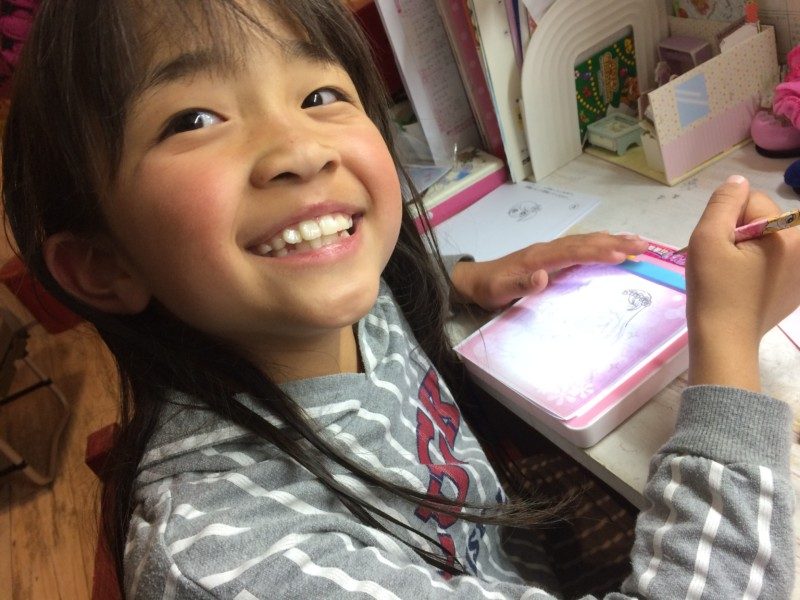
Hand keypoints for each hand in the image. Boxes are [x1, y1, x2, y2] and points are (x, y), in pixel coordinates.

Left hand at [449, 232, 649, 310]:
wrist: (474, 281)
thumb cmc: (489, 289)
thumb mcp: (500, 291)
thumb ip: (521, 285)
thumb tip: (543, 276)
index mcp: (539, 258)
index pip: (574, 252)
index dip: (597, 253)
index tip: (621, 256)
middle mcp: (548, 249)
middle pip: (586, 242)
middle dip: (615, 243)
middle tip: (644, 245)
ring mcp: (550, 251)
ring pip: (585, 241)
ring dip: (612, 240)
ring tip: (638, 241)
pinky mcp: (550, 256)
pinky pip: (580, 246)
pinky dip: (598, 243)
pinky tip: (611, 243)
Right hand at [685, 175, 799, 389]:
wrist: (724, 342)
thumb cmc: (714, 290)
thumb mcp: (707, 239)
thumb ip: (722, 203)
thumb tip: (736, 182)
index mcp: (787, 232)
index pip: (751, 200)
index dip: (726, 219)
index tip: (717, 246)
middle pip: (762, 219)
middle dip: (739, 233)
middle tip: (721, 262)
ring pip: (766, 240)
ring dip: (747, 250)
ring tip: (731, 276)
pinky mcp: (795, 289)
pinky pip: (773, 262)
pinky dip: (757, 268)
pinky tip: (743, 288)